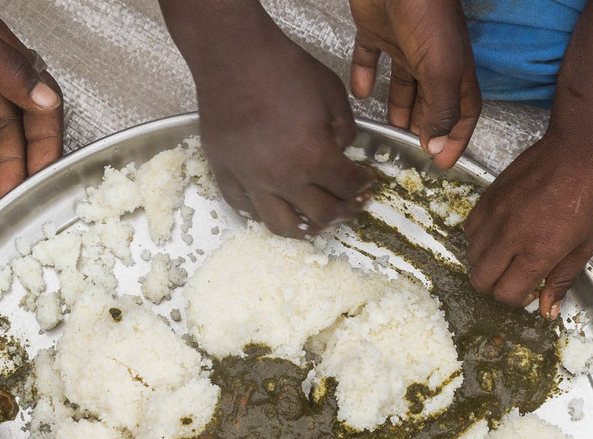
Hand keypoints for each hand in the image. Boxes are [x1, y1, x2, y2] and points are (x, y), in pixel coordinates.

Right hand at [187, 12, 371, 234]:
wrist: (233, 56)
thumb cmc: (282, 68)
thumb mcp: (331, 92)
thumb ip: (344, 129)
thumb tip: (342, 149)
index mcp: (313, 157)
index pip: (348, 186)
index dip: (363, 185)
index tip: (366, 180)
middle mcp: (283, 178)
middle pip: (321, 215)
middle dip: (343, 212)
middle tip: (350, 206)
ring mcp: (251, 180)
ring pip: (281, 225)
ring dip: (305, 229)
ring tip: (314, 222)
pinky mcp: (226, 174)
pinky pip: (245, 208)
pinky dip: (263, 213)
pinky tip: (274, 207)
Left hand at [349, 0, 479, 168]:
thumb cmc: (425, 11)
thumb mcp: (440, 69)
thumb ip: (441, 108)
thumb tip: (438, 145)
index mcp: (453, 69)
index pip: (462, 111)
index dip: (455, 138)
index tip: (443, 163)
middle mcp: (431, 58)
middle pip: (432, 101)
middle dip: (426, 127)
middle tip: (414, 153)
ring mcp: (404, 42)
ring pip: (404, 84)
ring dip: (399, 107)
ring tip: (391, 131)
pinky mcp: (376, 29)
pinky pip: (370, 58)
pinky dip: (365, 76)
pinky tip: (360, 94)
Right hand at [463, 124, 592, 315]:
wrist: (582, 149)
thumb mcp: (587, 245)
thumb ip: (562, 279)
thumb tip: (547, 309)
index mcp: (537, 252)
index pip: (505, 294)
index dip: (517, 298)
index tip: (530, 289)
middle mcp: (510, 236)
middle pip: (480, 280)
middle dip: (496, 285)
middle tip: (515, 276)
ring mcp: (496, 214)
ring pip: (471, 255)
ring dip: (487, 262)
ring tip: (509, 252)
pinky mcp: (489, 196)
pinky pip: (470, 228)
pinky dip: (481, 237)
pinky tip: (502, 231)